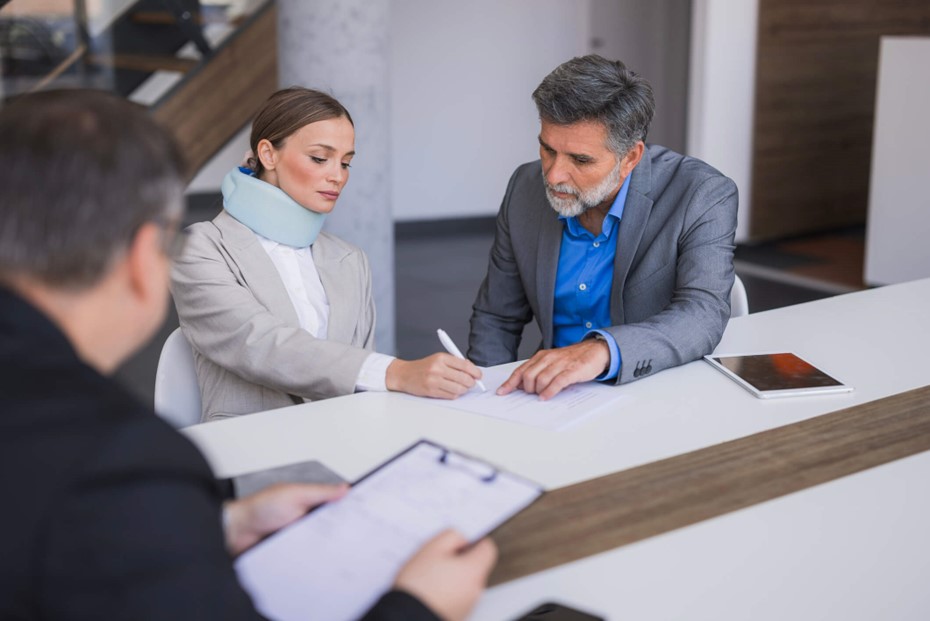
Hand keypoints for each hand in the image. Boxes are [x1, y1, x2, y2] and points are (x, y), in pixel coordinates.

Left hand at [223, 483, 347, 555]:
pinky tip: (320, 563)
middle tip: (354, 538)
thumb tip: (345, 488)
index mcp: (310, 502)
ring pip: (323, 545)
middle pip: (334, 528)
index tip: (366, 516)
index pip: (337, 507)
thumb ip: (320, 492)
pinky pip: (309, 558)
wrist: (235, 533)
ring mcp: (301, 539)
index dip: (351, 511)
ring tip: (338, 552)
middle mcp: (307, 521)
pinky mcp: (294, 554)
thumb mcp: (294, 494)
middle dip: (343, 533)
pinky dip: (314, 560)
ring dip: (328, 548)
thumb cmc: (259, 508)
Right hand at [386, 353, 482, 398]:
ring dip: (464, 390)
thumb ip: (454, 363)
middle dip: (471, 383)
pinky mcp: (431, 391)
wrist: (404, 374)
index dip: (475, 372)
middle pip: (463, 378)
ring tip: (462, 387)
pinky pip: (451, 395)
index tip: (479, 375)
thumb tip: (472, 371)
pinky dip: (455, 394)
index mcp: (441, 358)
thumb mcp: (438, 359)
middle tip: (472, 383)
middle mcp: (437, 368)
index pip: (464, 365)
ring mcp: (434, 381)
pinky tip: (452, 391)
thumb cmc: (423, 367)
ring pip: (459, 389)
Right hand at [394, 530, 496, 620]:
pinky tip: (428, 590)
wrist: (407, 617)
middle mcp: (476, 590)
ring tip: (429, 576)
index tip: (461, 541)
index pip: (488, 548)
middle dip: (459, 560)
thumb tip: (461, 538)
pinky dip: (446, 592)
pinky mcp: (456, 615)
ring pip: (464, 582)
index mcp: (474, 570)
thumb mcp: (431, 548)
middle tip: (437, 558)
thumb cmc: (418, 585)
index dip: (474, 541)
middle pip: (475, 567)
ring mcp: (467, 605)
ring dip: (451, 576)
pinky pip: (456, 597)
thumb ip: (451, 536)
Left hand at [497, 339, 609, 399]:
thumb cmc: (572, 359)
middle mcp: (548, 359)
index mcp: (541, 357)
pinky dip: (549, 391)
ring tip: (539, 396)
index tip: (501, 392)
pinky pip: (557, 382)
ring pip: (541, 379)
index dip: (510, 382)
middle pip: (528, 376)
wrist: (595, 350)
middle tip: (531, 395)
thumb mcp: (552, 362)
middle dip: (526, 389)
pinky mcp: (572, 371)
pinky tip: (546, 397)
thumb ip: (538, 371)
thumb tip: (521, 385)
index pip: (521, 370)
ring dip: (537, 391)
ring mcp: (560, 364)